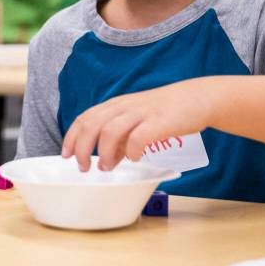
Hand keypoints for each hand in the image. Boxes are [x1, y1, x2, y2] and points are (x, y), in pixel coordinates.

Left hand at [62, 80, 212, 171]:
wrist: (198, 98)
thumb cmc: (165, 112)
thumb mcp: (137, 122)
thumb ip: (121, 140)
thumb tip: (108, 161)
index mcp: (116, 105)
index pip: (85, 118)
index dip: (72, 137)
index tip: (66, 155)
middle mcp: (124, 107)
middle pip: (92, 124)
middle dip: (82, 148)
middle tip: (84, 168)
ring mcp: (141, 113)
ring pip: (110, 130)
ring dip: (104, 152)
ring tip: (106, 167)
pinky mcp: (160, 121)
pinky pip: (139, 136)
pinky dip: (132, 150)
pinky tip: (135, 159)